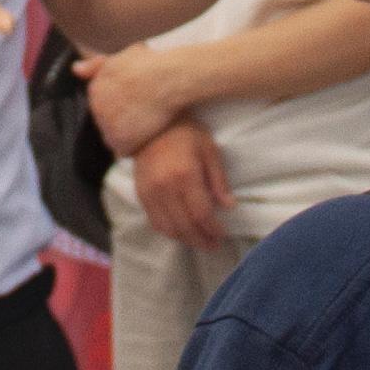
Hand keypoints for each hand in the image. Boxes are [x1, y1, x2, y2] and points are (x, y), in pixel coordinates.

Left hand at [81, 39, 212, 157]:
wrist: (168, 79)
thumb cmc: (151, 65)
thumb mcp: (123, 56)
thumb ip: (97, 65)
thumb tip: (75, 70)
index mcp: (94, 88)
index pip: (102, 105)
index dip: (120, 105)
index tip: (135, 102)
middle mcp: (96, 108)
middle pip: (106, 122)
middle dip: (122, 120)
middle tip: (143, 112)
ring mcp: (107, 125)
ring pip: (114, 137)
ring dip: (128, 134)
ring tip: (148, 123)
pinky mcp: (120, 141)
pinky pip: (124, 151)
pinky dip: (135, 147)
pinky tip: (148, 135)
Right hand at [129, 121, 230, 250]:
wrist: (151, 124)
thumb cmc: (186, 133)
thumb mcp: (209, 149)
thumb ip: (219, 180)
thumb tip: (229, 206)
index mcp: (185, 175)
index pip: (201, 213)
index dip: (213, 229)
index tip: (222, 235)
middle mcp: (165, 188)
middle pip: (185, 226)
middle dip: (201, 240)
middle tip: (213, 246)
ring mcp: (150, 193)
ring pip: (168, 228)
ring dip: (186, 239)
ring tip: (199, 241)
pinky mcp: (141, 194)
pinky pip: (154, 221)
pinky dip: (169, 231)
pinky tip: (181, 232)